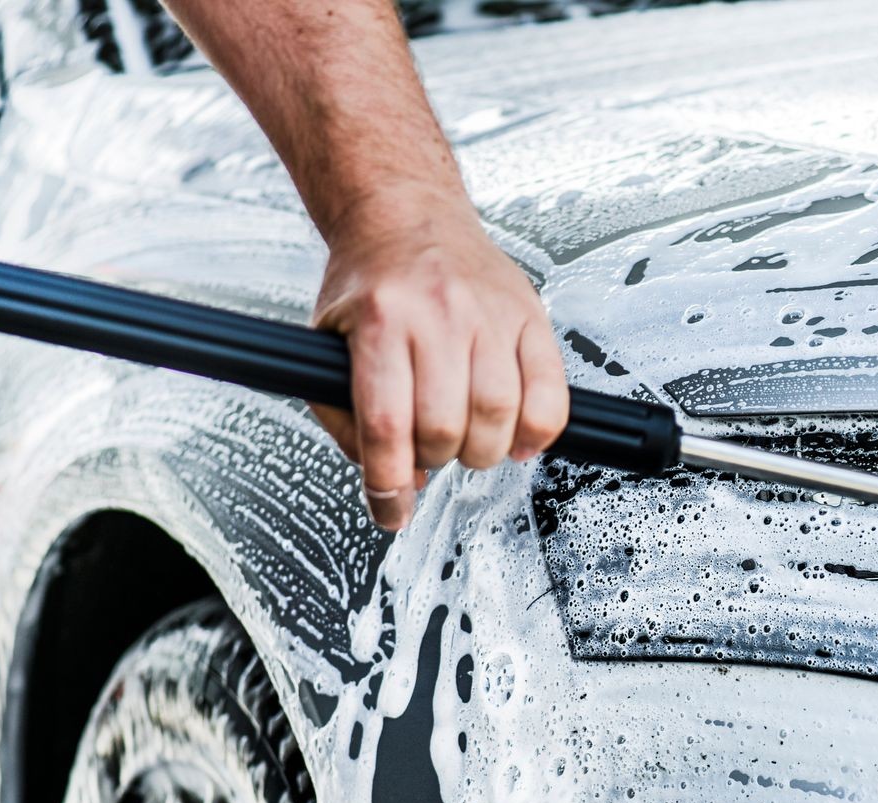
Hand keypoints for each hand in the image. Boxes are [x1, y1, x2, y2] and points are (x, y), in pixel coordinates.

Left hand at [311, 190, 568, 529]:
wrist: (407, 215)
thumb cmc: (371, 281)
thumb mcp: (328, 340)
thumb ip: (346, 414)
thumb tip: (392, 479)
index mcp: (380, 319)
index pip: (385, 425)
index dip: (387, 484)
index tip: (391, 511)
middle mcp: (438, 313)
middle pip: (444, 427)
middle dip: (435, 460)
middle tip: (429, 453)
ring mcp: (489, 314)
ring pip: (498, 417)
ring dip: (482, 451)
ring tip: (468, 442)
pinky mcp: (530, 316)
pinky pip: (549, 395)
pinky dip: (538, 433)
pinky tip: (517, 438)